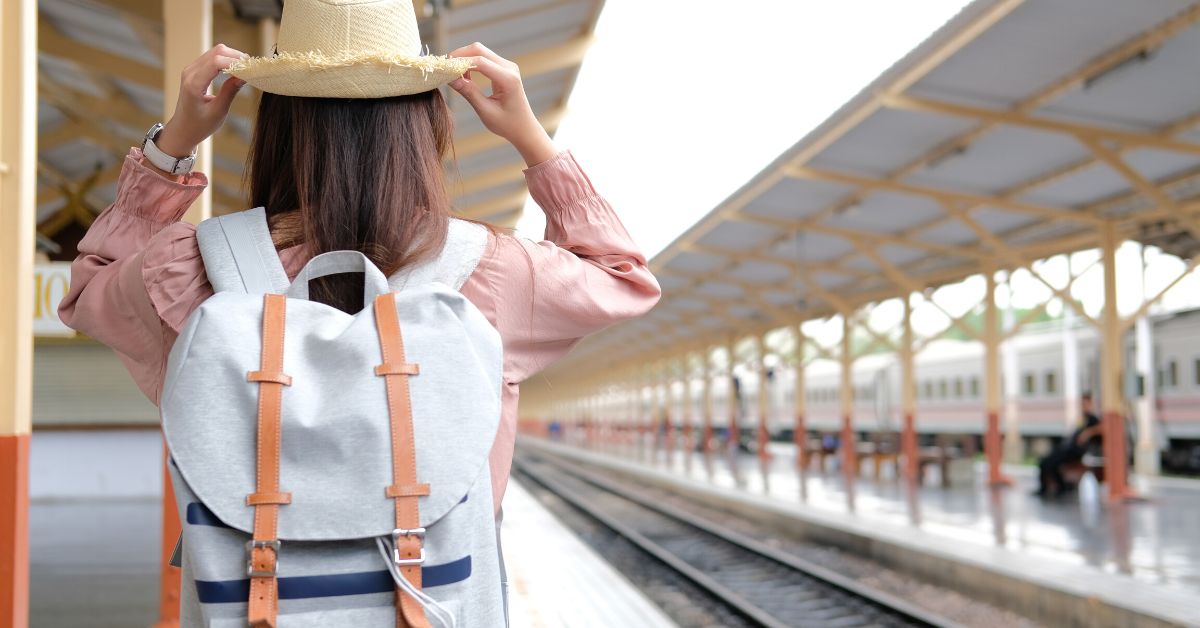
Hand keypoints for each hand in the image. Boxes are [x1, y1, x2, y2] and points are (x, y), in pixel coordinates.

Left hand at [155, 44, 247, 158]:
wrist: (183, 129)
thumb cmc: (200, 125)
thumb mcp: (218, 111)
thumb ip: (230, 92)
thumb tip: (245, 76)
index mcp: (194, 84)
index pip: (216, 62)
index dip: (235, 62)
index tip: (251, 69)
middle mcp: (190, 72)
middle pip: (217, 52)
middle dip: (236, 57)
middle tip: (252, 68)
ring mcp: (191, 69)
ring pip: (215, 52)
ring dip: (232, 57)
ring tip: (246, 69)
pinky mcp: (194, 70)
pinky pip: (212, 57)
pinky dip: (226, 60)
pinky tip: (236, 70)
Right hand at [448, 43, 556, 166]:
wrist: (524, 128)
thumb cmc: (507, 124)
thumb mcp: (486, 111)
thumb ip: (469, 93)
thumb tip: (450, 78)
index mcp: (508, 79)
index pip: (480, 62)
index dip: (459, 63)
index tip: (443, 69)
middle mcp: (509, 68)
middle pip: (479, 50)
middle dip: (459, 56)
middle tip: (444, 68)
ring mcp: (507, 66)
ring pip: (480, 51)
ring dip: (464, 59)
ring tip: (452, 74)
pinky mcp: (503, 68)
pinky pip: (483, 58)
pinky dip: (470, 63)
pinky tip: (463, 76)